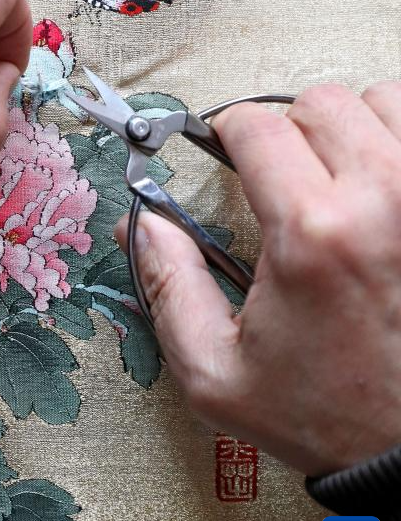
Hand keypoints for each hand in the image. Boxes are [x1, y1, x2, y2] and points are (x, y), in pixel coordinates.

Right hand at [117, 83, 400, 475]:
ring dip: (351, 128)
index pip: (257, 125)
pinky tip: (379, 182)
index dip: (225, 129)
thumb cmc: (326, 417)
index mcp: (312, 235)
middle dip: (287, 129)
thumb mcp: (214, 371)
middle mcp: (383, 203)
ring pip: (384, 102)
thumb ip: (167, 286)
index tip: (225, 147)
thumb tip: (143, 224)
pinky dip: (393, 142)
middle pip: (322, 102)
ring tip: (338, 171)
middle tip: (281, 171)